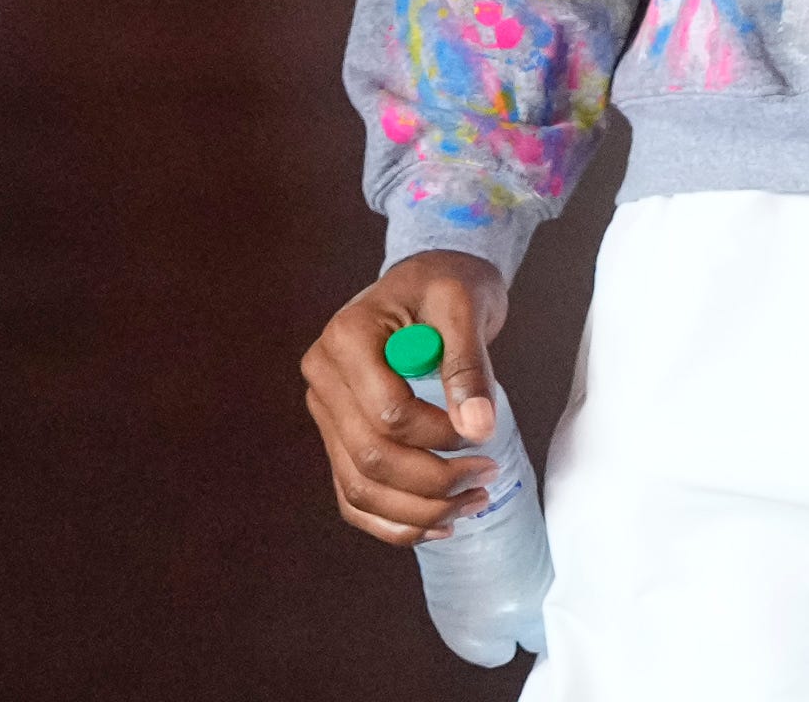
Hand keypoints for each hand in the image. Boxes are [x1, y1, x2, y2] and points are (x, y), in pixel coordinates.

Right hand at [300, 250, 507, 545]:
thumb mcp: (465, 306)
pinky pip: (353, 494)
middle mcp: (323, 378)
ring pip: (359, 487)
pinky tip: (437, 524)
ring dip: (417, 511)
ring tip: (470, 504)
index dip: (439, 435)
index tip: (483, 434)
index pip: (388, 413)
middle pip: (371, 458)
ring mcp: (326, 412)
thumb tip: (478, 428)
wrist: (429, 283)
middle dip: (433, 481)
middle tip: (485, 477)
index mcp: (347, 339)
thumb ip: (468, 366)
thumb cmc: (448, 285)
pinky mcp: (339, 436)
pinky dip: (392, 521)